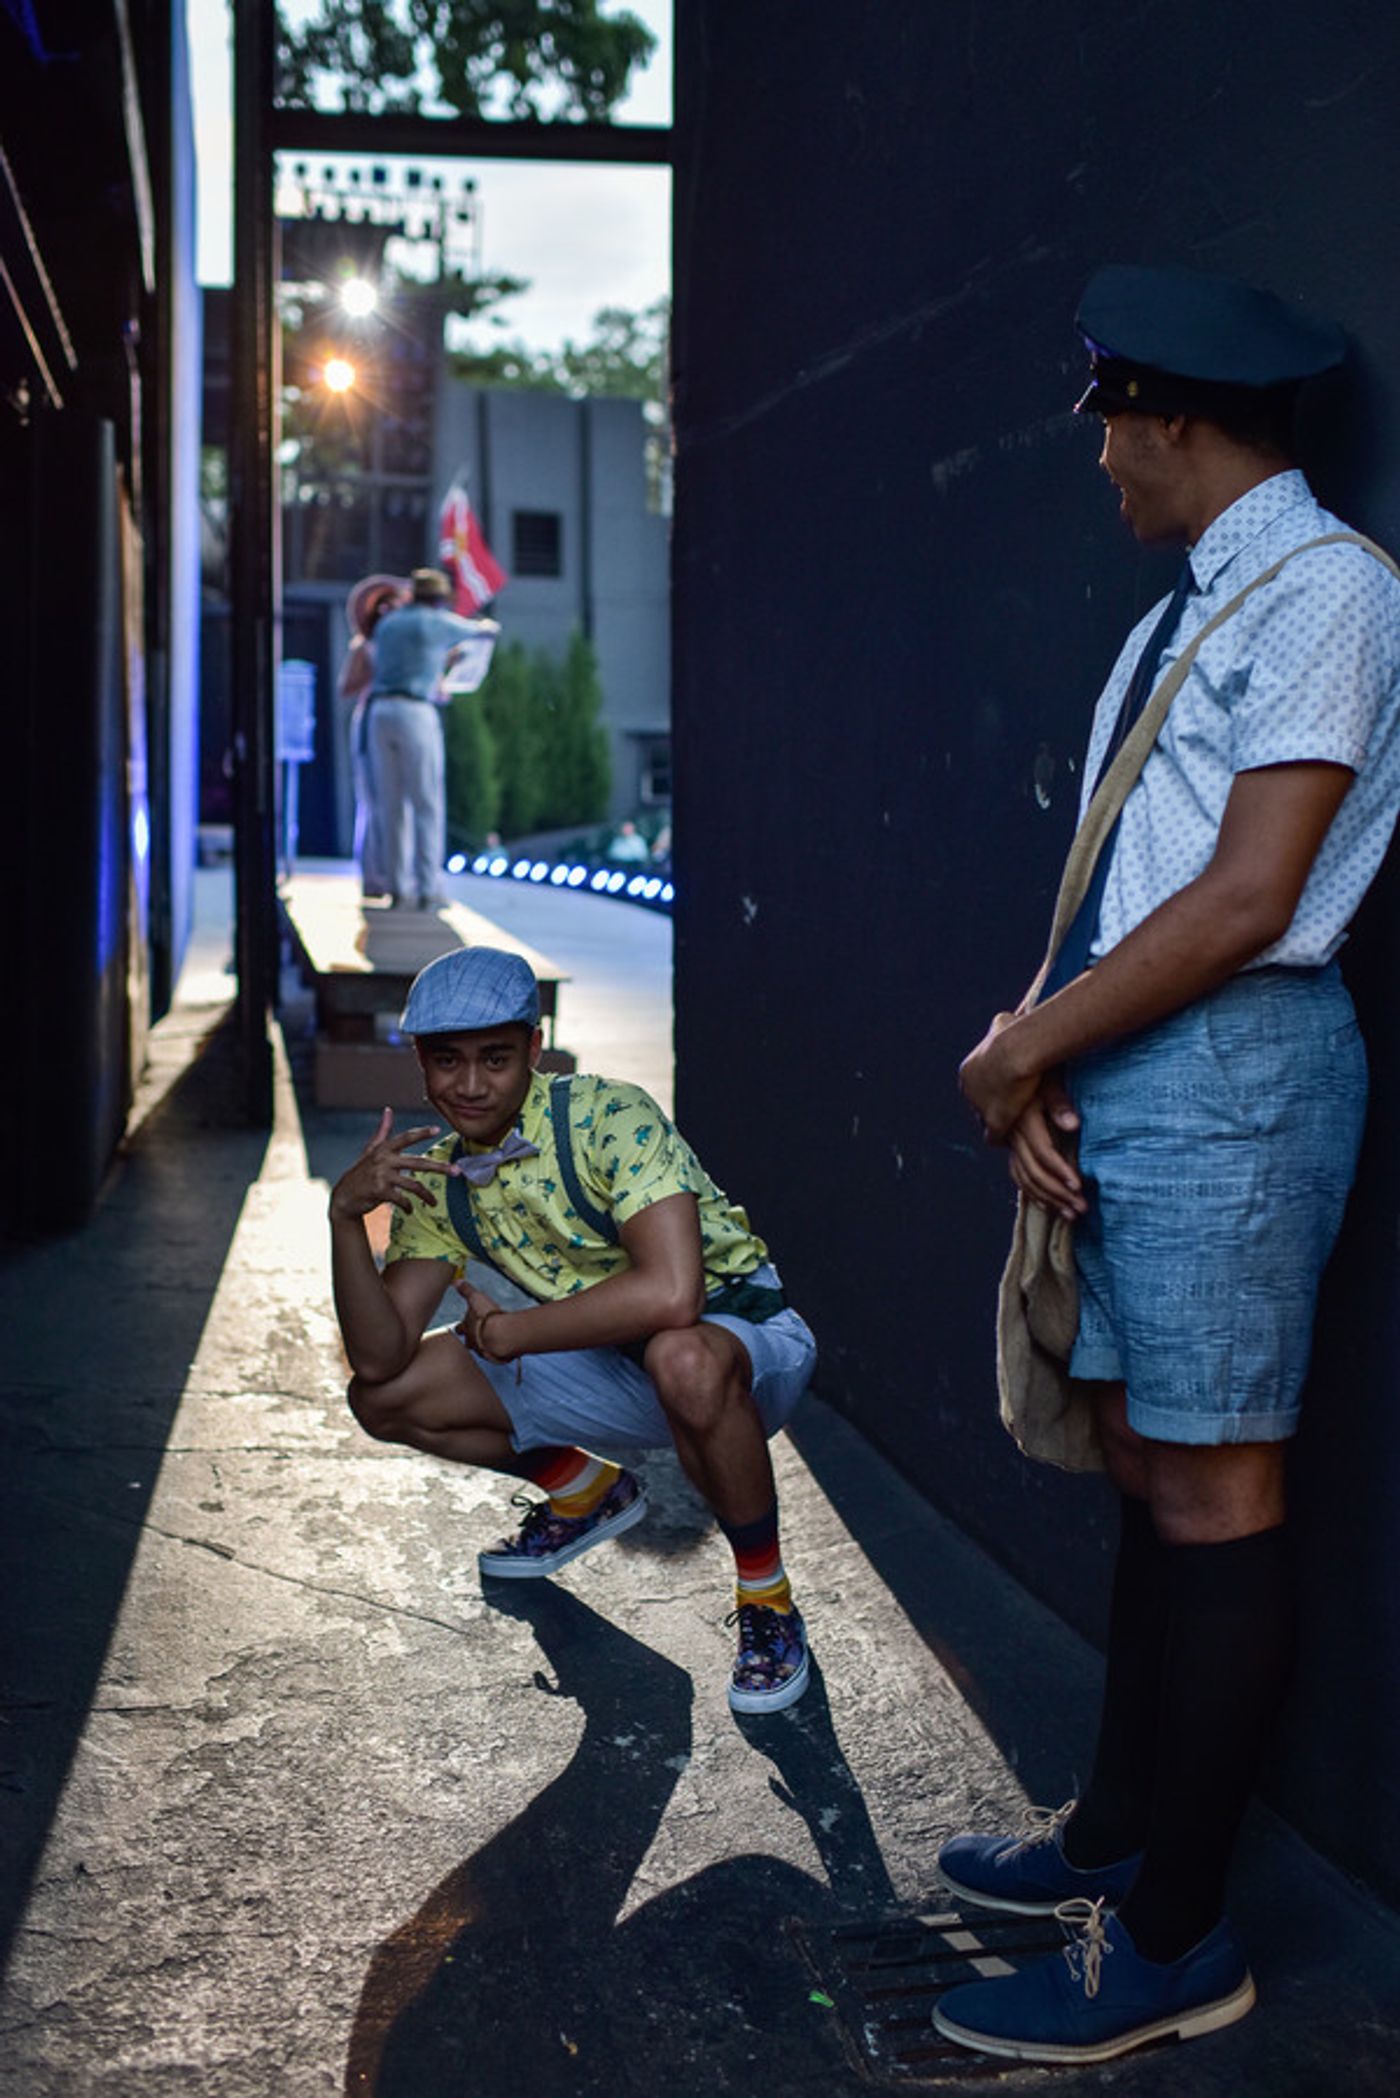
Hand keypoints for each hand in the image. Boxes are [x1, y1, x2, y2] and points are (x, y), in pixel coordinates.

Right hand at [327, 1109, 451, 1221]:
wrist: (344, 1195)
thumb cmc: (361, 1170)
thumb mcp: (370, 1150)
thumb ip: (382, 1131)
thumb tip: (388, 1109)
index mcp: (384, 1148)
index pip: (405, 1137)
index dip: (421, 1133)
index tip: (437, 1129)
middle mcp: (383, 1160)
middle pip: (418, 1163)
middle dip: (439, 1167)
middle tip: (457, 1171)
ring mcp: (381, 1176)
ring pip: (413, 1185)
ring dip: (426, 1196)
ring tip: (434, 1203)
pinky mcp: (380, 1192)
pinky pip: (402, 1199)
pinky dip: (408, 1206)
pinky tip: (410, 1209)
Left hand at [454, 1281, 513, 1360]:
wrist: (501, 1335)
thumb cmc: (487, 1316)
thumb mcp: (476, 1298)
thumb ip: (466, 1290)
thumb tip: (455, 1281)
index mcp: (466, 1328)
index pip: (460, 1328)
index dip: (461, 1326)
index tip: (462, 1325)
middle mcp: (472, 1342)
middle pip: (468, 1343)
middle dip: (471, 1339)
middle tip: (477, 1335)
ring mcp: (483, 1350)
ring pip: (481, 1349)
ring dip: (485, 1344)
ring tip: (492, 1341)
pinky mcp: (495, 1356)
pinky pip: (495, 1354)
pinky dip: (497, 1350)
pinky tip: (503, 1347)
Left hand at [959, 1012, 1040, 1142]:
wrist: (1018, 1050)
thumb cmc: (1016, 1032)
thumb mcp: (1005, 1022)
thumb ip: (1003, 1023)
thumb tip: (1005, 1015)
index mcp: (968, 1070)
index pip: (978, 1084)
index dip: (992, 1087)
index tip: (1004, 1088)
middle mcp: (968, 1089)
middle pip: (979, 1102)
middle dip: (992, 1104)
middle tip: (1010, 1107)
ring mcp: (979, 1107)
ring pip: (984, 1119)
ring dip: (996, 1121)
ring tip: (1013, 1125)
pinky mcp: (993, 1122)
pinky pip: (993, 1137)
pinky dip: (1001, 1137)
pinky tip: (1012, 1139)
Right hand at [1007, 1076, 1084, 1219]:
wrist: (1006, 1055)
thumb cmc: (1033, 1064)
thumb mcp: (1047, 1079)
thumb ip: (1058, 1103)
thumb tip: (1074, 1125)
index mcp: (1021, 1118)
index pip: (1042, 1154)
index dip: (1060, 1173)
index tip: (1079, 1189)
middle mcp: (1011, 1133)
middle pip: (1033, 1172)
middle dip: (1058, 1194)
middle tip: (1081, 1210)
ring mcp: (1008, 1138)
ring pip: (1024, 1177)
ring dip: (1048, 1198)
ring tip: (1071, 1216)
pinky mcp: (1009, 1140)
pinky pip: (1017, 1172)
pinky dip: (1032, 1191)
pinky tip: (1047, 1204)